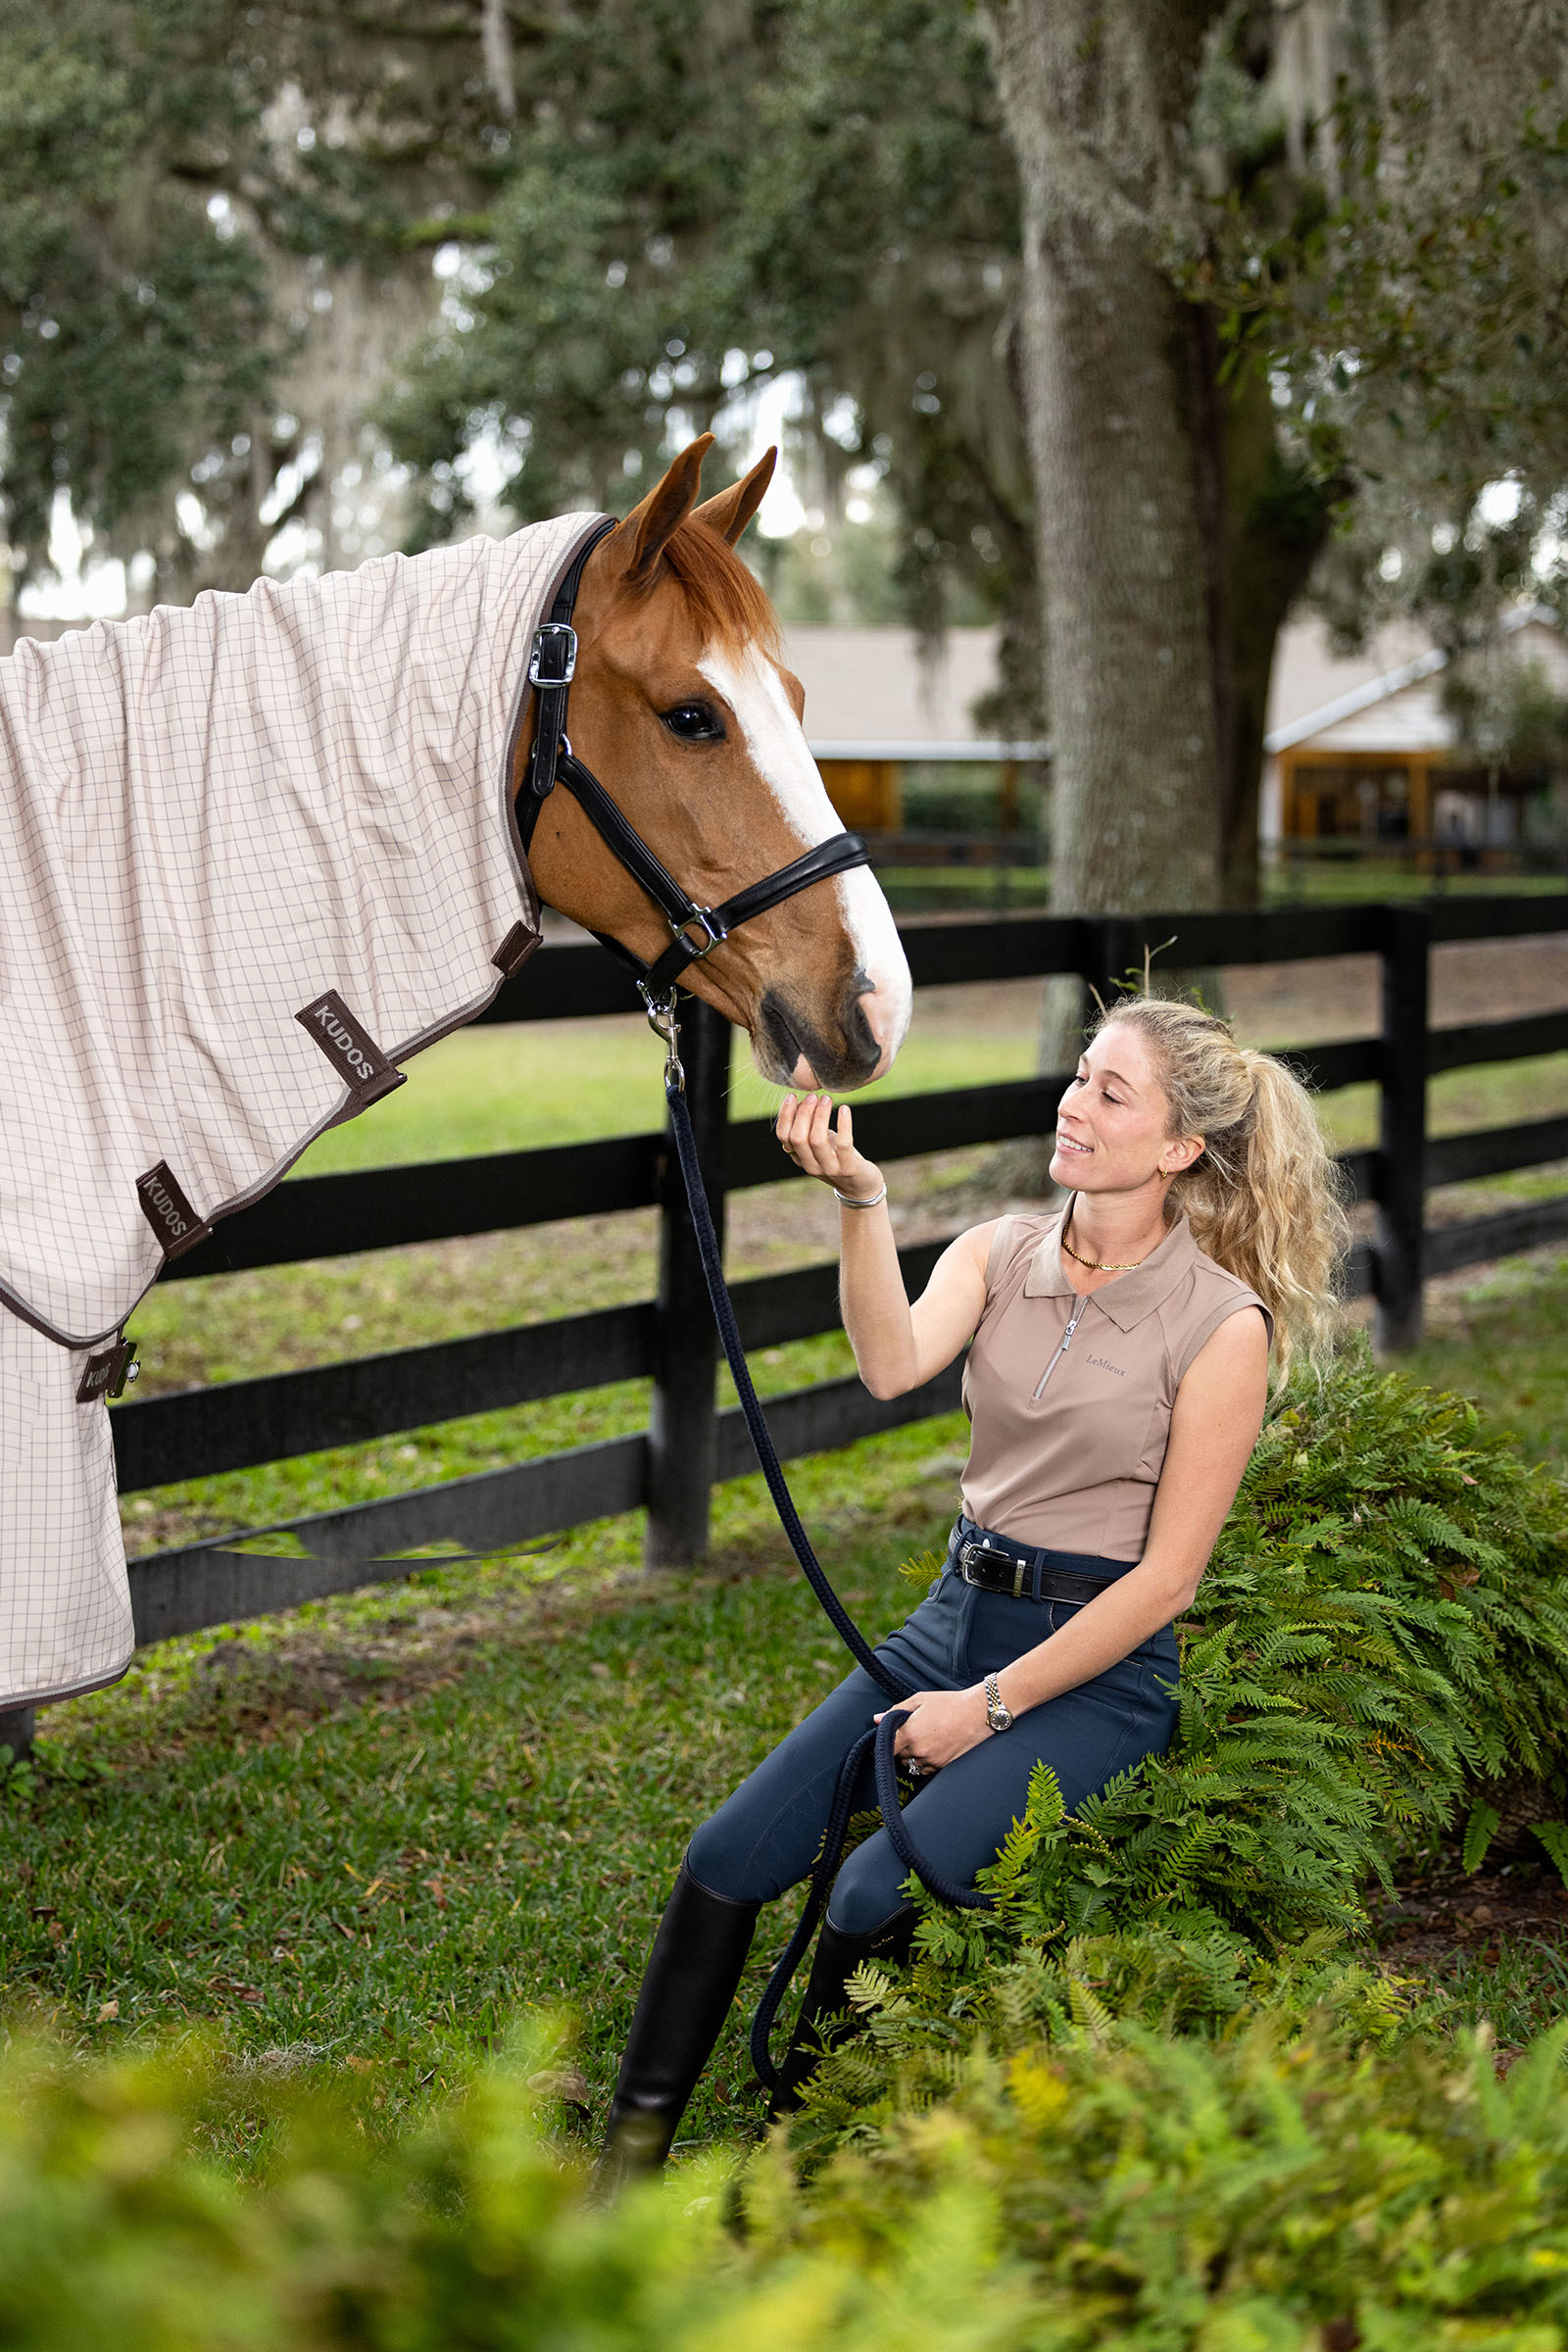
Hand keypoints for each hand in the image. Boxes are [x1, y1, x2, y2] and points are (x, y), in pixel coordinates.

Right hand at [776, 1092, 883, 1202]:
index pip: (783, 1136)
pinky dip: (844, 1124)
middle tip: (814, 1096)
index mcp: (799, 1158)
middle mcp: (811, 1165)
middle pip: (798, 1138)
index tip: (793, 1096)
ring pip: (817, 1140)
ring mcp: (829, 1169)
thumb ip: (808, 1129)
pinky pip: (844, 1144)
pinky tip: (845, 1109)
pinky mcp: (849, 1168)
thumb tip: (802, 1101)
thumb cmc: (838, 1157)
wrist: (860, 1186)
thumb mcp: (819, 1145)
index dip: (785, 1115)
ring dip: (821, 1116)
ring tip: (827, 1100)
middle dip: (804, 1113)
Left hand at [873, 1687, 990, 1772]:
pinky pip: (923, 1769)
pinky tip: (929, 1748)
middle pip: (896, 1755)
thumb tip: (877, 1719)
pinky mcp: (941, 1766)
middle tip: (907, 1733)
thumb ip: (896, 1710)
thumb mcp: (920, 1699)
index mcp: (910, 1732)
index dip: (882, 1743)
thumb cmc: (949, 1703)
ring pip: (909, 1764)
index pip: (886, 1746)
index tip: (883, 1739)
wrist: (977, 1713)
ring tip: (920, 1740)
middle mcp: (919, 1750)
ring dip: (909, 1755)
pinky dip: (921, 1762)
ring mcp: (931, 1760)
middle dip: (898, 1746)